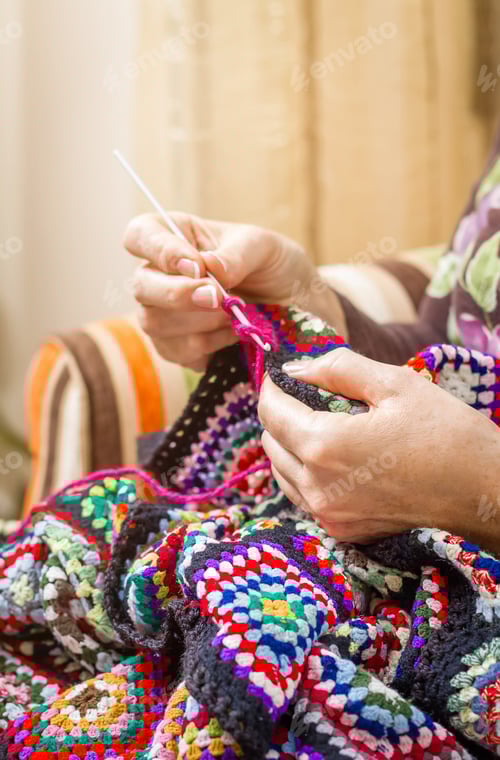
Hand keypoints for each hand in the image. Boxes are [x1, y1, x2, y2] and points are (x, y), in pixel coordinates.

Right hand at [124, 212, 345, 370]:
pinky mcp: (176, 346)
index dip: (159, 251)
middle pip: (141, 286)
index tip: (195, 266)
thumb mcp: (264, 247)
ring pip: (154, 323)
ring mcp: (163, 312)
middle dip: (179, 295)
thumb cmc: (272, 264)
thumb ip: (235, 255)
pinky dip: (208, 346)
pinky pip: (176, 352)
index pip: (140, 235)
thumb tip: (209, 269)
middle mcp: (159, 274)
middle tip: (218, 299)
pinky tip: (231, 335)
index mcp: (173, 235)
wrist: (293, 305)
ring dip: (200, 324)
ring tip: (234, 315)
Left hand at [258, 348, 499, 547]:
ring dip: (291, 444)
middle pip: (271, 441)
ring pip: (282, 470)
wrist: (484, 492)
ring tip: (325, 424)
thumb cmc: (446, 432)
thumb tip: (295, 368)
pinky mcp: (342, 530)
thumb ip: (337, 368)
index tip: (283, 374)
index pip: (271, 411)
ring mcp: (328, 514)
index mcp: (325, 445)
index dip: (273, 386)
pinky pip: (302, 495)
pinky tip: (336, 457)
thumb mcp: (395, 383)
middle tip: (310, 396)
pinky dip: (306, 472)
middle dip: (281, 414)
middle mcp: (317, 486)